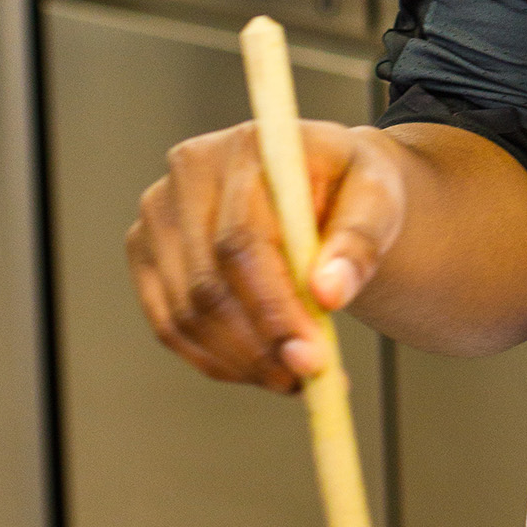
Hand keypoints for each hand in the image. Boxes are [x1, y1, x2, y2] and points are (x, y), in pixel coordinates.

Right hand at [126, 120, 407, 390]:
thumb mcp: (378, 198)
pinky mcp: (147, 254)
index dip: (273, 308)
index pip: (243, 242)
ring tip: (294, 377)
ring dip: (239, 361)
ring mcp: (159, 215)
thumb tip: (330, 294)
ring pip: (184, 314)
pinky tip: (259, 367)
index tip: (310, 357)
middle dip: (259, 345)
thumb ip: (359, 240)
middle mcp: (188, 174)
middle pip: (207, 284)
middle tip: (307, 377)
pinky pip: (169, 324)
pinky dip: (214, 359)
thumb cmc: (351, 185)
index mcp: (246, 148)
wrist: (322, 181)